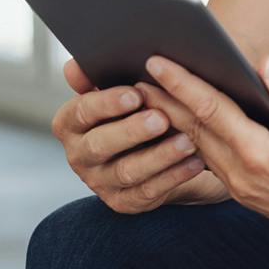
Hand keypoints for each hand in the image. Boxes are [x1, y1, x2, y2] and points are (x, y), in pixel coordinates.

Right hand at [51, 58, 210, 213]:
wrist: (158, 147)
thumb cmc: (139, 107)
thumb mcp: (124, 90)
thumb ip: (103, 75)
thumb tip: (74, 66)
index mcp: (72, 123)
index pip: (80, 112)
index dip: (106, 103)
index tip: (136, 94)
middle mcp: (80, 155)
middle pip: (99, 145)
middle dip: (131, 131)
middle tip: (162, 119)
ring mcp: (101, 182)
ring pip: (128, 171)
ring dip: (159, 155)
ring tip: (188, 141)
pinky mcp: (126, 202)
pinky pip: (150, 191)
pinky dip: (175, 175)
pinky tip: (196, 161)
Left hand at [135, 53, 268, 250]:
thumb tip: (266, 64)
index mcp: (259, 154)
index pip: (210, 110)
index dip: (181, 83)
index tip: (156, 62)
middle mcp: (241, 175)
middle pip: (192, 130)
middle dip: (162, 102)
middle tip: (134, 76)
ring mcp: (240, 188)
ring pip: (198, 148)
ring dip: (173, 122)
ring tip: (152, 98)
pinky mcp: (245, 195)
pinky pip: (210, 162)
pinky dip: (193, 140)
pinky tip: (187, 127)